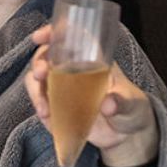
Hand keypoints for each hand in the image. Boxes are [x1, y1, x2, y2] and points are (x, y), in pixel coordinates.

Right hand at [25, 26, 158, 166]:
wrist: (126, 134)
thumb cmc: (131, 109)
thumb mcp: (132, 103)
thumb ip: (122, 102)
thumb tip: (109, 105)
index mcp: (92, 58)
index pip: (70, 37)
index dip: (54, 31)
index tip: (40, 36)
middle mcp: (73, 69)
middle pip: (47, 55)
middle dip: (39, 61)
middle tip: (41, 73)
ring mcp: (62, 88)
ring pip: (38, 78)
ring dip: (35, 86)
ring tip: (43, 103)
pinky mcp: (56, 107)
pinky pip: (41, 100)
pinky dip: (38, 104)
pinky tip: (46, 113)